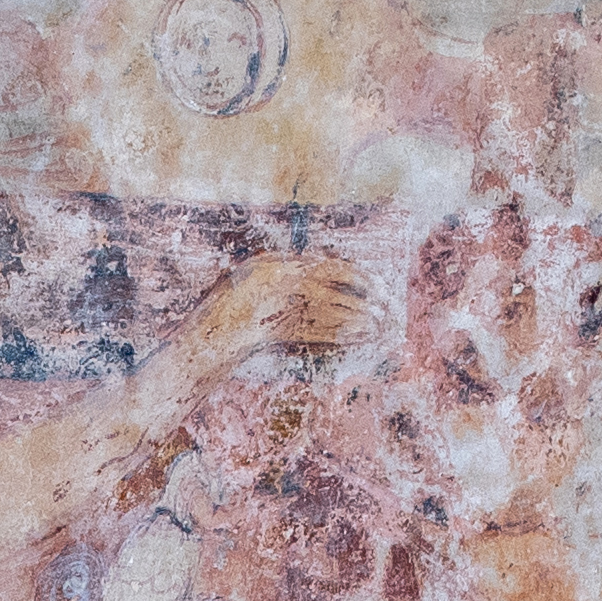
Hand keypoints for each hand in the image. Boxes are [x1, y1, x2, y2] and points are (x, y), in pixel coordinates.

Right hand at [191, 250, 383, 376]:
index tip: (378, 284)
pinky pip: (323, 332)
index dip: (361, 276)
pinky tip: (362, 335)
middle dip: (367, 298)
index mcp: (286, 266)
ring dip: (361, 319)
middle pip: (339, 290)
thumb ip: (293, 267)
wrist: (214, 328)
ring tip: (380, 324)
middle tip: (387, 307)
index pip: (335, 267)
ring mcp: (288, 310)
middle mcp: (289, 285)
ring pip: (335, 312)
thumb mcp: (263, 268)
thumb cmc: (238, 296)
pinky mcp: (287, 333)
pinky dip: (346, 333)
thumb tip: (326, 268)